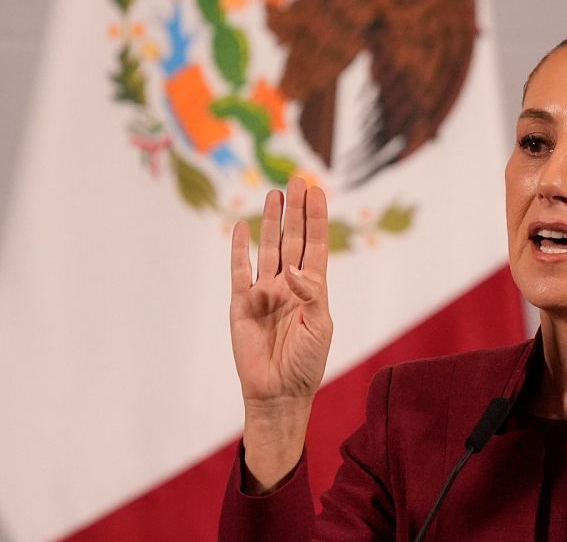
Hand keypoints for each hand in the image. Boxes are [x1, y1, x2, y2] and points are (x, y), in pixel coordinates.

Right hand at [229, 177, 330, 489]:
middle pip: (292, 239)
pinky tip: (242, 228)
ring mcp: (264, 292)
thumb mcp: (321, 326)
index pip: (316, 245)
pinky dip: (240, 250)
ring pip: (268, 249)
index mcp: (313, 289)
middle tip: (297, 179)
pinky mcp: (241, 304)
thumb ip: (311, 295)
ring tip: (275, 194)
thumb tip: (295, 270)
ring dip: (271, 222)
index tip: (318, 191)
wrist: (279, 393)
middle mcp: (289, 285)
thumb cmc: (306, 363)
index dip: (316, 218)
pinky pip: (239, 271)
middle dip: (295, 210)